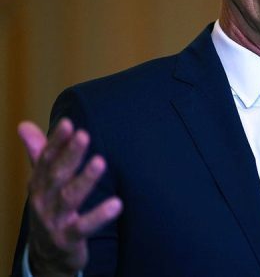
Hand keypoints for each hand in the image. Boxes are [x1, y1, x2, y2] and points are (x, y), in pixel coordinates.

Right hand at [18, 118, 122, 275]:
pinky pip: (83, 227)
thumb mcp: (43, 182)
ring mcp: (54, 221)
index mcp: (39, 184)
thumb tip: (24, 124)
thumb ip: (39, 153)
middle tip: (84, 135)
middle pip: (56, 175)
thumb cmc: (49, 210)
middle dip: (69, 155)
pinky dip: (99, 216)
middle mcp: (43, 201)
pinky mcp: (67, 239)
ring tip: (100, 162)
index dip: (56, 142)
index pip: (46, 160)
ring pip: (68, 199)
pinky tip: (116, 203)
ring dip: (84, 180)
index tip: (68, 123)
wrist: (46, 255)